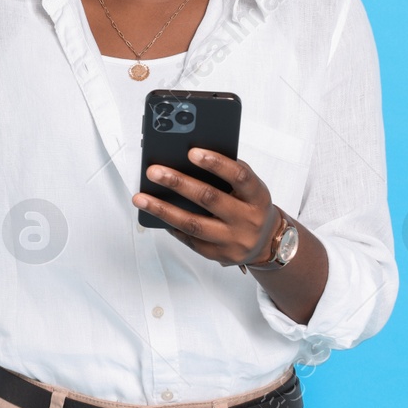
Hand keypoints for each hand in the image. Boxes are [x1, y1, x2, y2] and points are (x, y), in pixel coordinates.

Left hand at [132, 148, 280, 267]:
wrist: (267, 242)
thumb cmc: (250, 205)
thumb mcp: (249, 188)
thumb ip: (227, 174)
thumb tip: (186, 157)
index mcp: (258, 196)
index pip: (240, 176)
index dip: (216, 163)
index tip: (191, 151)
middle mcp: (247, 220)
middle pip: (210, 199)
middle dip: (178, 183)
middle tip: (153, 171)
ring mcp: (233, 240)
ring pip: (193, 224)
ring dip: (163, 209)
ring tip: (140, 197)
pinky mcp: (218, 255)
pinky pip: (189, 239)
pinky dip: (170, 225)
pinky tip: (154, 214)